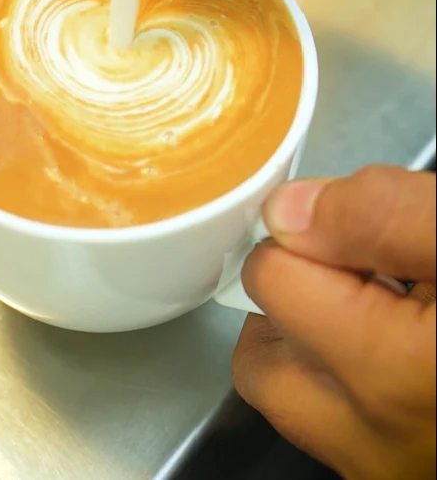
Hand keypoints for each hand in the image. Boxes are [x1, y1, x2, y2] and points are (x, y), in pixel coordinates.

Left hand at [232, 166, 435, 479]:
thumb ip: (378, 212)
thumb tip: (286, 211)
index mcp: (385, 370)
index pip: (269, 277)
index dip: (306, 234)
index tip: (354, 227)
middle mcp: (373, 442)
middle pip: (262, 354)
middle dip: (293, 298)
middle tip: (359, 266)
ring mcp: (387, 470)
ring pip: (293, 400)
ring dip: (313, 347)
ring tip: (379, 305)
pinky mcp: (403, 476)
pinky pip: (337, 428)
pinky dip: (348, 383)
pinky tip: (403, 346)